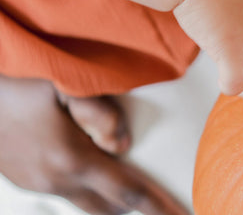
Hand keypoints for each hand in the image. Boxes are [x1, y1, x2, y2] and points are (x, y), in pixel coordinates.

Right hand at [0, 75, 189, 214]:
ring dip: (108, 198)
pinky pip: (63, 191)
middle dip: (135, 206)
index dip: (158, 205)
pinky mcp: (23, 178)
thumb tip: (125, 144)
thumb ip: (100, 114)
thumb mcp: (64, 85)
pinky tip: (89, 165)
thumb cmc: (18, 80)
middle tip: (161, 203)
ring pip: (83, 203)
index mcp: (71, 159)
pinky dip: (85, 187)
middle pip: (107, 208)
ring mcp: (35, 183)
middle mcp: (54, 179)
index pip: (127, 192)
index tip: (185, 214)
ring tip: (125, 184)